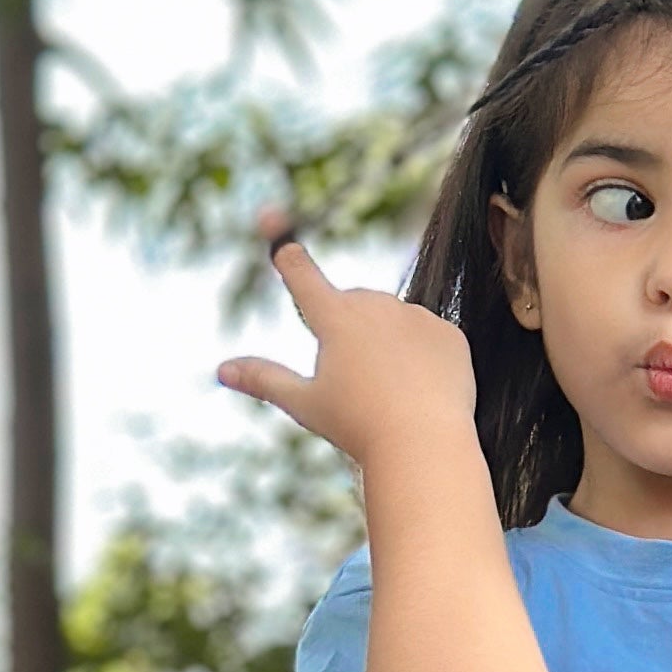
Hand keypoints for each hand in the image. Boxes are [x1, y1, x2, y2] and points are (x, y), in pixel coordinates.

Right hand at [216, 216, 476, 461]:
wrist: (424, 445)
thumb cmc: (357, 428)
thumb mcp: (306, 404)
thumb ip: (265, 380)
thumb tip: (222, 369)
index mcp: (334, 318)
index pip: (305, 276)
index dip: (290, 256)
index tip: (275, 226)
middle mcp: (376, 305)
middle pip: (355, 307)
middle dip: (353, 333)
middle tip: (358, 384)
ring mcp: (416, 316)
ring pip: (396, 325)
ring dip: (391, 348)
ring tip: (393, 394)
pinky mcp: (450, 334)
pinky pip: (431, 341)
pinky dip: (426, 362)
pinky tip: (424, 391)